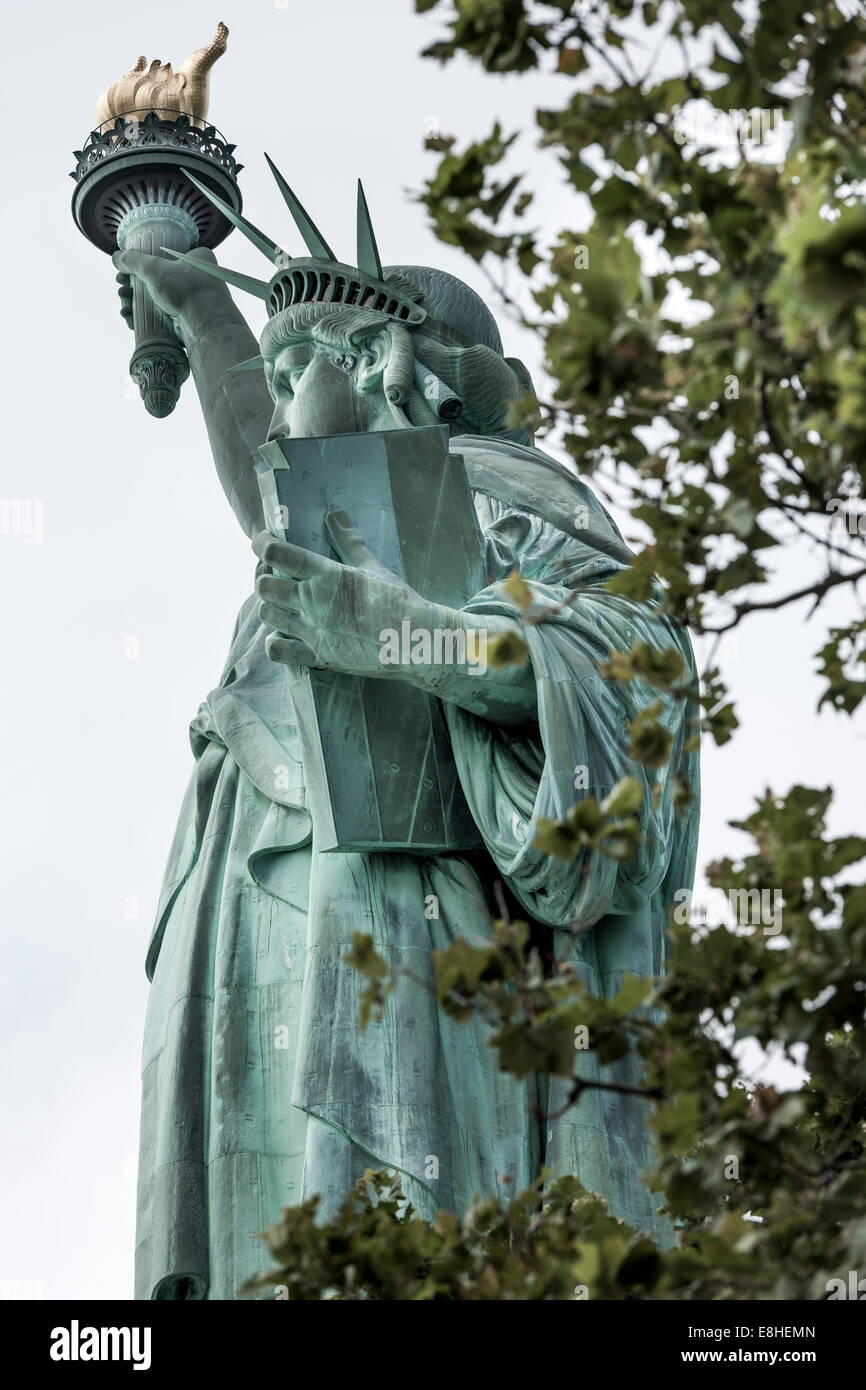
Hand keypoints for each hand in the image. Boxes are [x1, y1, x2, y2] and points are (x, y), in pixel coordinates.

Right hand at [111, 245, 232, 337]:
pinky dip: (143, 317)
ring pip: (158, 300)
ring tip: (123, 302)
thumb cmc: (187, 290)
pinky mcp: (186, 321)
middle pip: (158, 279)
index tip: (126, 269)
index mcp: (198, 259)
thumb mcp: (155, 268)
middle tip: (121, 286)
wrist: (206, 326)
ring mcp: (192, 302)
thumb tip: (116, 257)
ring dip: (136, 301)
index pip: (167, 255)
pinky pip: (161, 317)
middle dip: (134, 284)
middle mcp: (198, 279)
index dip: (144, 262)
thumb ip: (133, 261)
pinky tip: (129, 316)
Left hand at [253, 511, 441, 678]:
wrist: (415, 640)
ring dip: (270, 606)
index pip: (278, 554)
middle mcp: (313, 602)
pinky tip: (283, 636)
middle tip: (275, 576)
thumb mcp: (373, 567)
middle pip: (265, 586)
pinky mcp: (318, 656)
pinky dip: (275, 643)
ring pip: (268, 615)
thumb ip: (349, 541)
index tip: (261, 542)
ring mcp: (313, 631)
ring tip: (281, 603)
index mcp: (326, 576)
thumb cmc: (397, 601)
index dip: (262, 544)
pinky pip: (278, 651)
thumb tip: (335, 514)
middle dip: (265, 578)